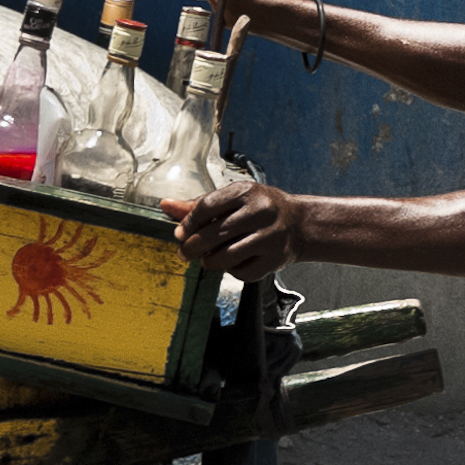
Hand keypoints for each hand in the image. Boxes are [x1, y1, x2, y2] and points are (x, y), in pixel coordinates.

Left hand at [165, 180, 303, 277]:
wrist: (299, 224)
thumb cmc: (259, 209)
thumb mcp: (233, 199)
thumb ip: (199, 205)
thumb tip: (165, 205)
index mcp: (246, 192)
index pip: (207, 206)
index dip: (188, 223)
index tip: (179, 234)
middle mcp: (260, 212)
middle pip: (214, 234)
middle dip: (192, 247)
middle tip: (184, 253)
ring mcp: (269, 237)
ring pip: (226, 257)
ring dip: (210, 261)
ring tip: (207, 258)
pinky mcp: (275, 259)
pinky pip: (242, 272)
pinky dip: (231, 270)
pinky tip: (232, 262)